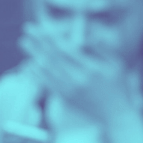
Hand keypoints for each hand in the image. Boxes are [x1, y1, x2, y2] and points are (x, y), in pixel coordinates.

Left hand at [18, 23, 134, 121]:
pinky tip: (28, 65)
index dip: (51, 37)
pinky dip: (36, 74)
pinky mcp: (66, 98)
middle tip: (26, 29)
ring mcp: (70, 90)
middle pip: (53, 57)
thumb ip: (101, 48)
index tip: (41, 27)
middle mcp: (79, 79)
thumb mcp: (116, 64)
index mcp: (92, 68)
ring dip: (33, 55)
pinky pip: (47, 84)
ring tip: (23, 42)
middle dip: (38, 41)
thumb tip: (85, 36)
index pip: (66, 48)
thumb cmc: (118, 86)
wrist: (116, 116)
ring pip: (47, 70)